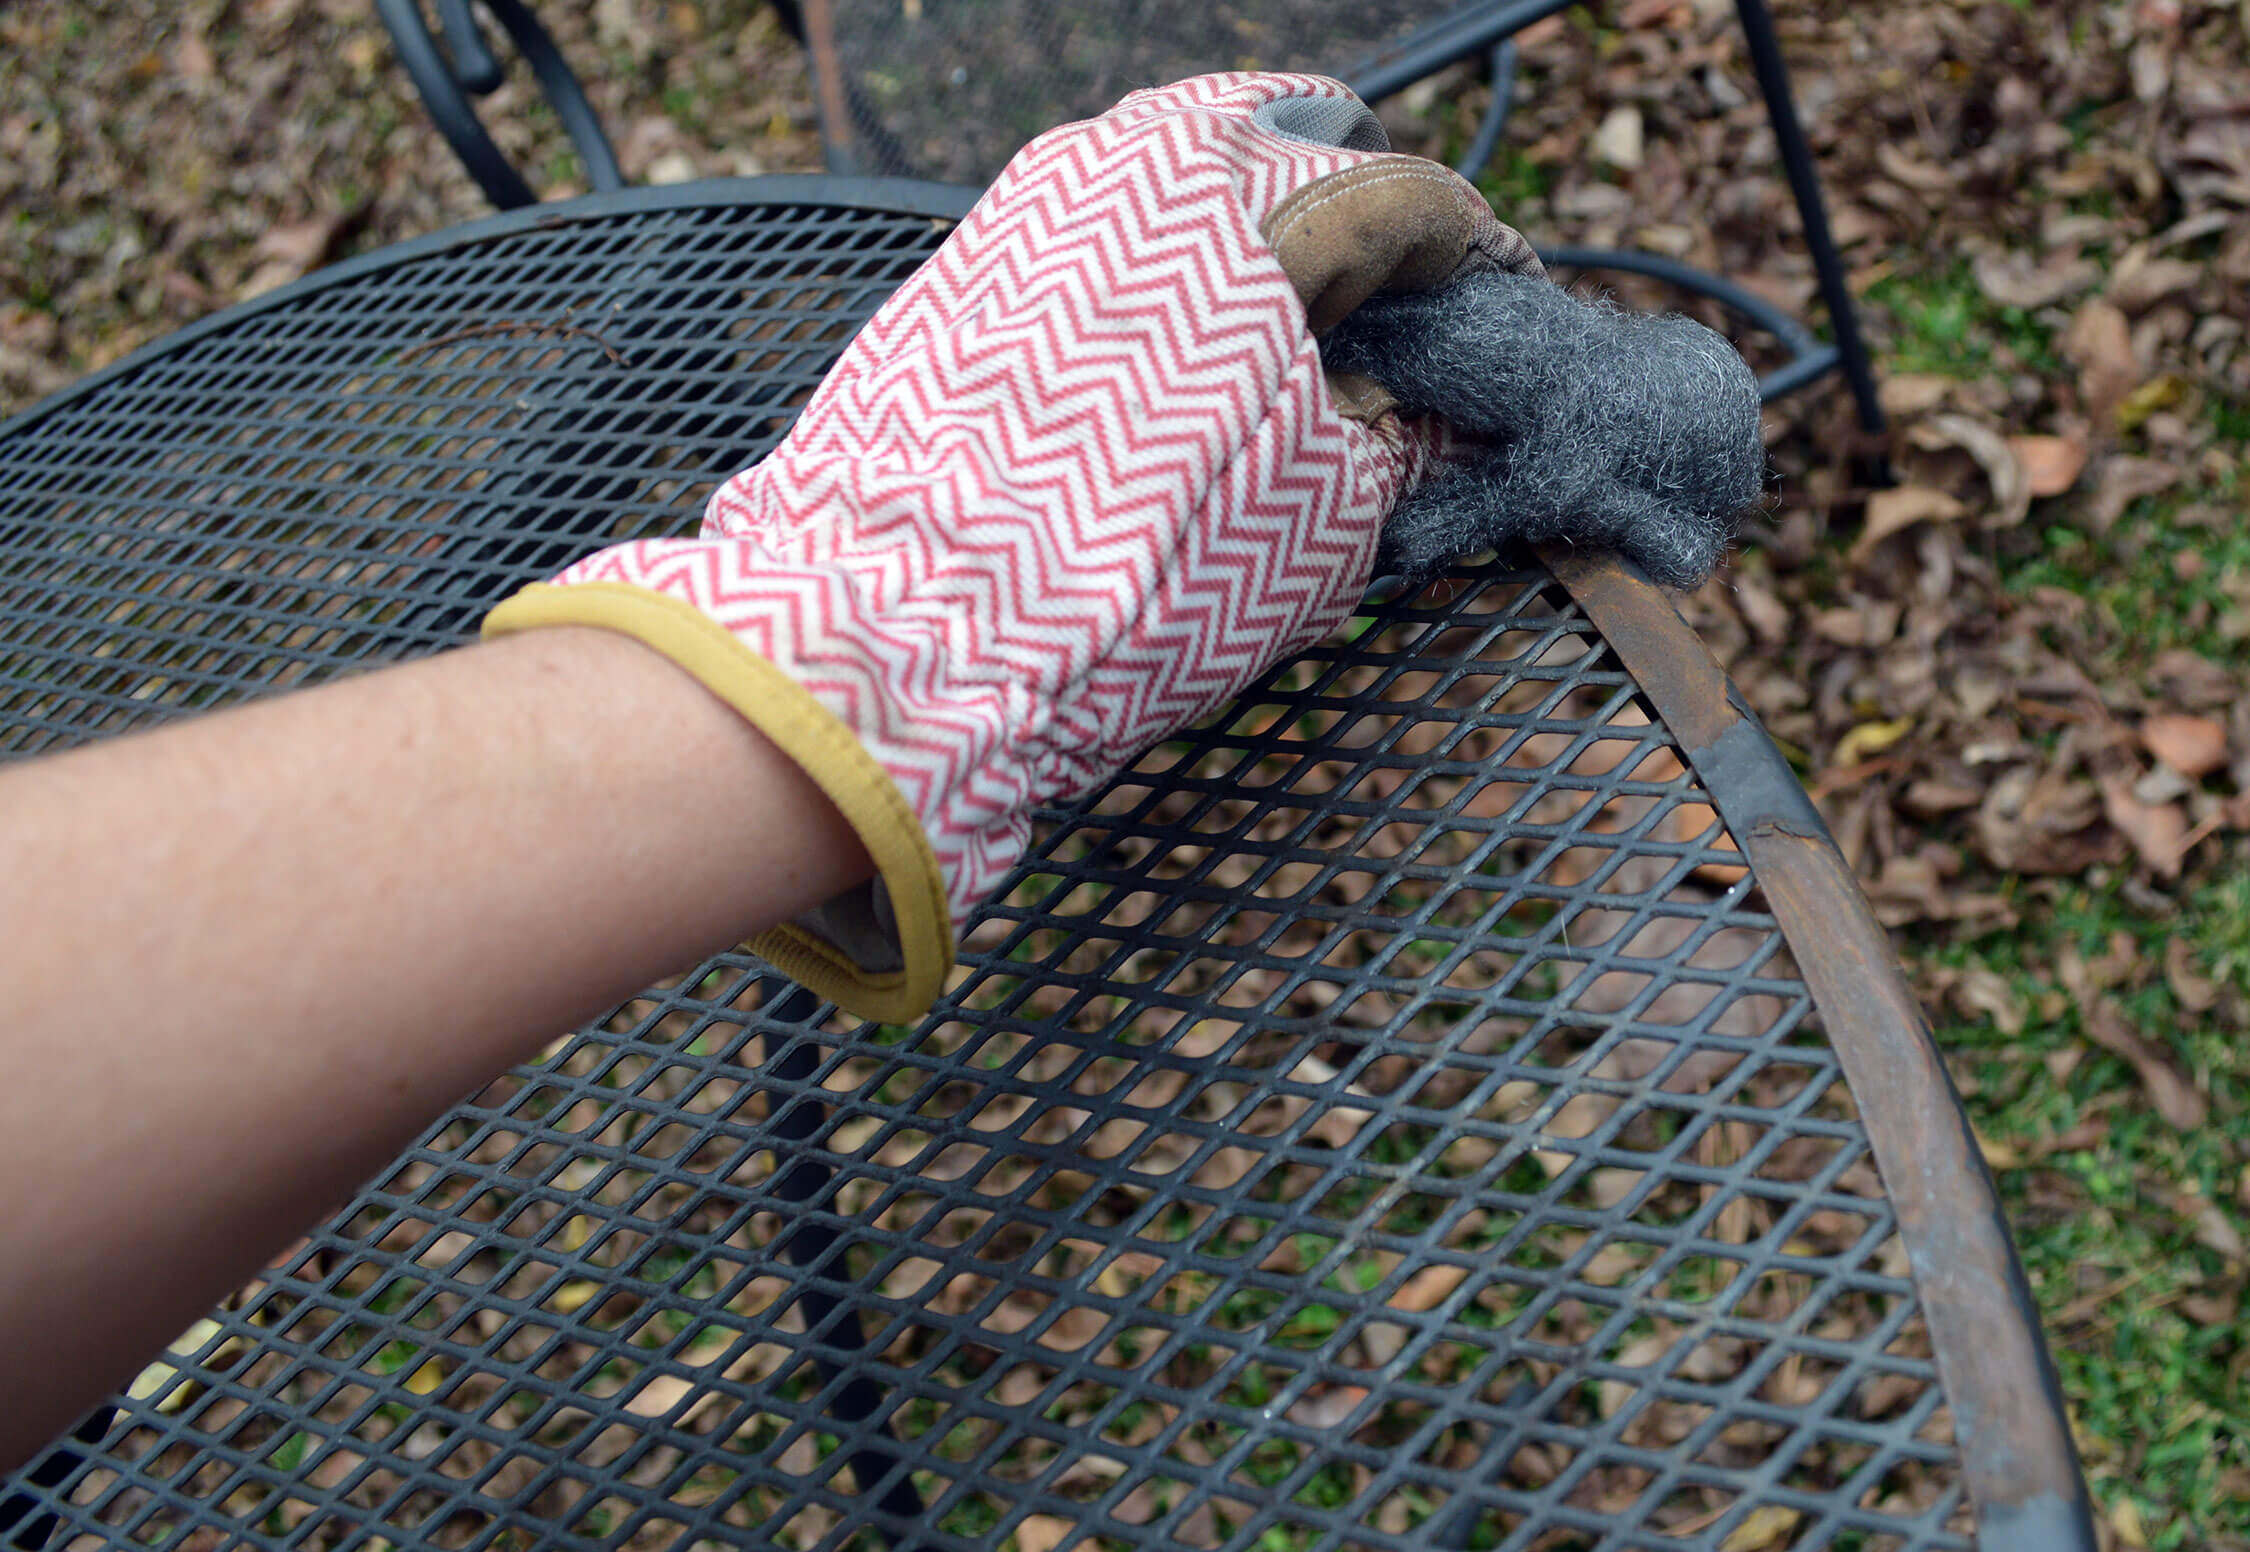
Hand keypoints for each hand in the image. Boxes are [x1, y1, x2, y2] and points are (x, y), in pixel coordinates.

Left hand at [485, 72, 1538, 1019]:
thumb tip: (1431, 418)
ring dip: (1242, 271)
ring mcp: (1024, 205)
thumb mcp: (1325, 516)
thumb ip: (1403, 438)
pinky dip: (1149, 302)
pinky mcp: (953, 273)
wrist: (899, 640)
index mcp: (1244, 182)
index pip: (1406, 198)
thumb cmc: (1135, 574)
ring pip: (1178, 210)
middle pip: (1288, 168)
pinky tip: (1158, 398)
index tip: (1488, 323)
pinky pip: (1091, 259)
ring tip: (1272, 382)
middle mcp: (1125, 155)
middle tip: (1379, 354)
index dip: (1466, 272)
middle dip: (1349, 251)